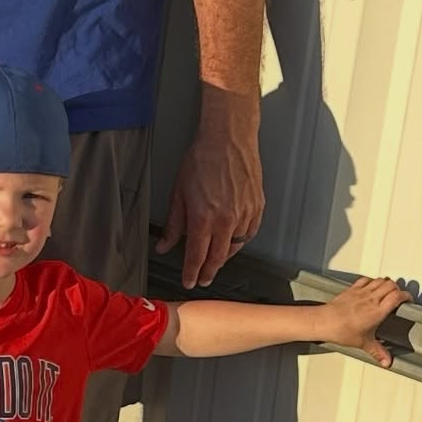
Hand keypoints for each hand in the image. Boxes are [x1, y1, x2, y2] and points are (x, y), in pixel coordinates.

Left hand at [155, 101, 263, 288]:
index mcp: (204, 218)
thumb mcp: (179, 192)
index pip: (197, 256)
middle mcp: (227, 220)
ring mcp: (245, 214)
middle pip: (218, 258)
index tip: (189, 281)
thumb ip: (174, 224)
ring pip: (235, 247)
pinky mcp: (257, 207)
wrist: (228, 139)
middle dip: (208, 272)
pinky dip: (240, 242)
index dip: (191, 272)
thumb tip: (163, 245)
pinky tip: (232, 242)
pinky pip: (249, 234)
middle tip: (202, 279)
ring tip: (214, 261)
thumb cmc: (202, 160)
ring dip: (224, 257)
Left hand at [320, 276, 407, 365]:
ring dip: (386, 284)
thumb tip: (387, 361)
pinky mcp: (351, 289)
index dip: (406, 296)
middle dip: (397, 289)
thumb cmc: (342, 331)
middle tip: (398, 296)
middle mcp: (371, 299)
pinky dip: (372, 281)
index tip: (408, 299)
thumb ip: (378, 352)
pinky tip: (371, 287)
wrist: (324, 322)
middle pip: (390, 285)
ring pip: (379, 280)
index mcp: (377, 311)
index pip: (397, 296)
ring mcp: (361, 292)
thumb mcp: (363, 343)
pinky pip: (365, 280)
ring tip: (387, 291)